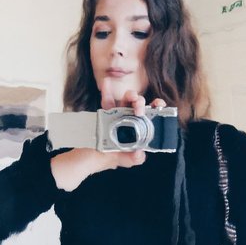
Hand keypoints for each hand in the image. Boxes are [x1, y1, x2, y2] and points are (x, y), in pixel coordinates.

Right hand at [49, 83, 165, 190]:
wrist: (88, 159)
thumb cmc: (110, 158)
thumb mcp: (126, 160)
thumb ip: (135, 158)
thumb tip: (140, 153)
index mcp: (139, 130)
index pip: (151, 116)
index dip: (156, 108)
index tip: (158, 104)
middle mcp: (130, 121)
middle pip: (138, 106)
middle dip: (141, 101)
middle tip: (138, 107)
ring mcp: (118, 117)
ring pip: (125, 101)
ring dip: (129, 95)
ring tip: (130, 96)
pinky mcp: (105, 115)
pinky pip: (107, 102)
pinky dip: (107, 92)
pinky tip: (106, 84)